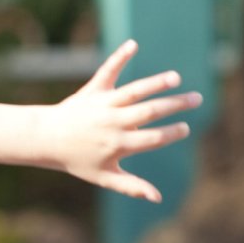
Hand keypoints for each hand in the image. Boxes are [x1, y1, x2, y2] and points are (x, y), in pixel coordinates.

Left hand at [0, 40, 203, 201]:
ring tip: (176, 78)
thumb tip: (159, 198)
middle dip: (174, 106)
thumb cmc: (77, 160)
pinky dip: (119, 57)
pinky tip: (134, 44)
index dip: (170, 133)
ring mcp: (103, 104)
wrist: (46, 139)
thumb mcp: (104, 177)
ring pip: (133, 91)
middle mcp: (113, 122)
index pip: (152, 138)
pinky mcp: (92, 90)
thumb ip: (132, 187)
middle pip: (149, 112)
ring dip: (155, 83)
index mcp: (118, 145)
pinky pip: (108, 71)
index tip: (186, 128)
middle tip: (197, 99)